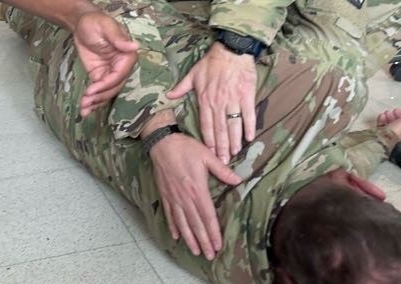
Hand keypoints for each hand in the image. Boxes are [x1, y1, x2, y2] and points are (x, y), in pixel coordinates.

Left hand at [73, 11, 138, 116]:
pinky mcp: (100, 76)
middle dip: (100, 96)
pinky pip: (99, 90)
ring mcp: (111, 72)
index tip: (92, 89)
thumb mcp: (106, 26)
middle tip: (86, 101)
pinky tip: (85, 110)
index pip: (119, 74)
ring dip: (96, 102)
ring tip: (84, 109)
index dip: (106, 84)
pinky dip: (93, 101)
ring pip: (107, 92)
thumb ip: (118, 38)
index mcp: (127, 55)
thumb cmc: (95, 21)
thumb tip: (134, 46)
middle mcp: (122, 66)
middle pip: (114, 87)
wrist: (82, 23)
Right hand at [150, 133, 241, 258]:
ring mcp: (173, 198)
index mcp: (198, 189)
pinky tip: (176, 236)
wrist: (162, 143)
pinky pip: (169, 214)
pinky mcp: (165, 195)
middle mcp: (185, 198)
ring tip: (195, 251)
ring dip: (189, 238)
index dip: (213, 232)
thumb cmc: (186, 148)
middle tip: (209, 255)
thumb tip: (238, 180)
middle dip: (203, 241)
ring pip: (182, 223)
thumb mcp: (207, 155)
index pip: (207, 216)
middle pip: (196, 224)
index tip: (218, 245)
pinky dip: (173, 226)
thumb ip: (222, 170)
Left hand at [167, 42, 256, 163]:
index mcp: (205, 99)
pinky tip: (250, 138)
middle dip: (222, 147)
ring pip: (234, 124)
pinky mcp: (247, 96)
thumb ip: (181, 88)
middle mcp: (219, 103)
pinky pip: (249, 114)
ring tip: (235, 153)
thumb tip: (168, 96)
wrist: (231, 51)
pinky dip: (250, 127)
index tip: (209, 152)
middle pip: (220, 129)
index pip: (206, 124)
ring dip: (235, 140)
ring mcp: (233, 100)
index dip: (208, 140)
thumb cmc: (211, 62)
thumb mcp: (193, 74)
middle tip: (224, 161)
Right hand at [377, 107, 400, 140]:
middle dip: (399, 115)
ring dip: (390, 116)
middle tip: (396, 111)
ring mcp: (392, 136)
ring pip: (391, 125)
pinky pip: (382, 126)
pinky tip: (382, 116)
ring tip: (388, 113)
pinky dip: (382, 120)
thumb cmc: (399, 134)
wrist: (384, 141)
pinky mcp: (382, 136)